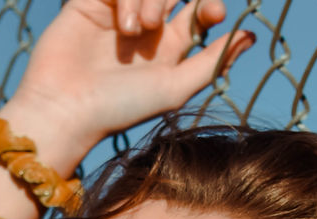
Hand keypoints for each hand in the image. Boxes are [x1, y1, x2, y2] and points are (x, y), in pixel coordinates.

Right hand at [0, 0, 255, 174]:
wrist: (65, 110)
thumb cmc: (120, 109)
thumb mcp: (175, 88)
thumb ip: (212, 61)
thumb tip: (250, 35)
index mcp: (170, 48)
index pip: (200, 9)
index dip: (210, 5)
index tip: (213, 14)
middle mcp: (146, 28)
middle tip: (161, 22)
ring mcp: (117, 12)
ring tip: (134, 31)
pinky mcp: (88, 2)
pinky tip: (120, 24)